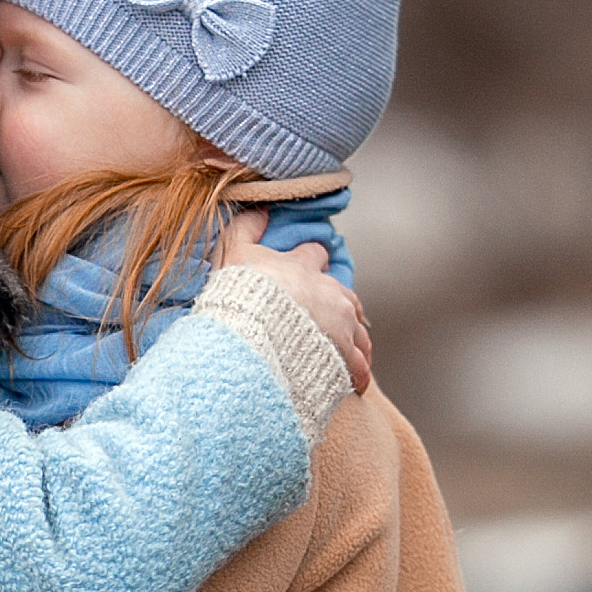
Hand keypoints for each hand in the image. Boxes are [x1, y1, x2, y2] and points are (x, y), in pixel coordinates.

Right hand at [216, 210, 372, 394]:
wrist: (251, 335)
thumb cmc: (240, 295)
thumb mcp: (233, 252)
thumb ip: (246, 227)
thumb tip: (260, 209)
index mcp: (302, 266)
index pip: (315, 254)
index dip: (312, 260)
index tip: (311, 266)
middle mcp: (328, 293)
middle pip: (346, 296)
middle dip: (343, 307)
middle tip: (336, 320)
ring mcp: (340, 324)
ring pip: (359, 332)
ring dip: (355, 343)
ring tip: (350, 358)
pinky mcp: (343, 355)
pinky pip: (358, 365)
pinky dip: (356, 373)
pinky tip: (354, 383)